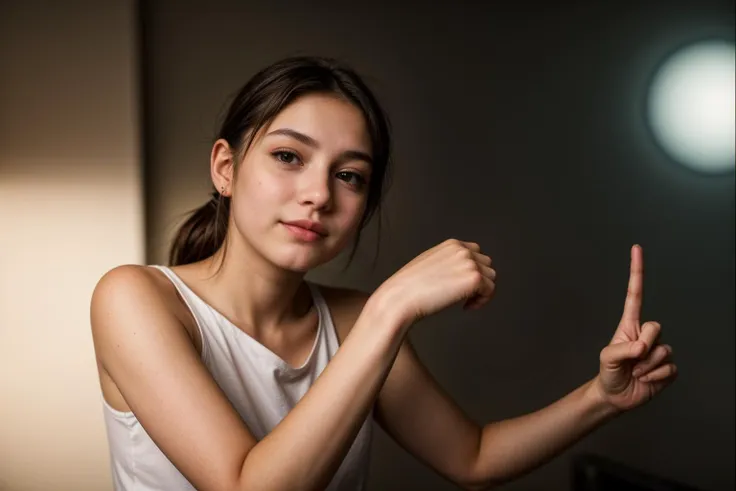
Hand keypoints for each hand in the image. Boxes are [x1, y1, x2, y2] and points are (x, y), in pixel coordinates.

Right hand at [376, 239, 496, 327]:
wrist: (401, 297)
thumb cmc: (409, 287)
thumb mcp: (429, 263)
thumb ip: (447, 262)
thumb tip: (460, 274)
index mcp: (452, 244)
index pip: (476, 253)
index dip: (473, 270)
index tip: (463, 284)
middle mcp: (463, 250)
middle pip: (486, 265)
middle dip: (479, 280)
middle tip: (465, 295)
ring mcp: (470, 263)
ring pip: (491, 277)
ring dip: (481, 291)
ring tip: (464, 301)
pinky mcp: (474, 279)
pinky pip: (490, 291)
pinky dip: (481, 302)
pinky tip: (466, 307)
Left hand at [595, 245, 676, 411]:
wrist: (616, 396)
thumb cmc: (609, 372)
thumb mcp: (607, 358)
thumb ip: (623, 350)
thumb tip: (642, 346)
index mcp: (629, 325)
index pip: (636, 295)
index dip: (637, 272)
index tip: (636, 249)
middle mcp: (645, 334)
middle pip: (656, 327)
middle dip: (645, 345)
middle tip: (633, 360)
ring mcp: (658, 349)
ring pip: (664, 350)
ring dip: (648, 366)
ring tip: (636, 372)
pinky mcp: (667, 367)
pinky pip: (670, 368)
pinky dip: (657, 377)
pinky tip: (647, 380)